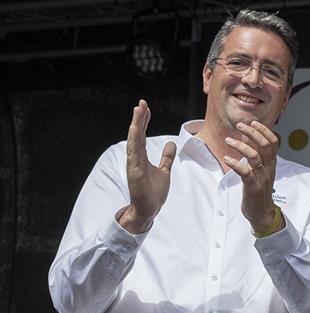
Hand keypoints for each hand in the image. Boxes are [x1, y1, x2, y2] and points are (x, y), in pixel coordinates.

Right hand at [118, 100, 175, 233]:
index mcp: (142, 157)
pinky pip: (134, 153)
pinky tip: (135, 129)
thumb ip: (166, 157)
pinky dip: (134, 141)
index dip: (144, 121)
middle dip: (139, 118)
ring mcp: (134, 164)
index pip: (143, 135)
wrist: (149, 208)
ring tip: (138, 110)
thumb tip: (171, 143)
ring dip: (136, 125)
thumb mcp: (164, 171)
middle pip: (137, 134)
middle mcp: (136, 157)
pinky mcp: (134, 171)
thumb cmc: (154, 191)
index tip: (146, 108)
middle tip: (141, 103)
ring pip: (134, 140)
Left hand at [223, 120, 281, 231]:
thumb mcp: (262, 171)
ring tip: (228, 140)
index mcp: (272, 164)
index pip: (273, 142)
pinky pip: (244, 171)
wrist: (262, 213)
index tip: (253, 122)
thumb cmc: (259, 191)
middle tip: (239, 126)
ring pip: (254, 156)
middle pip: (265, 145)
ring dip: (240, 146)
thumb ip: (257, 155)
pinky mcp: (253, 186)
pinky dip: (235, 163)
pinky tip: (227, 159)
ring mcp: (261, 177)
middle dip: (252, 132)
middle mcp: (269, 168)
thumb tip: (248, 137)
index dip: (264, 130)